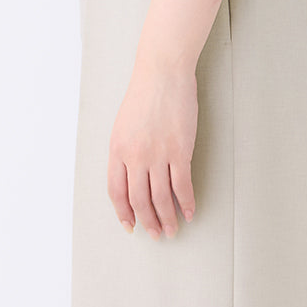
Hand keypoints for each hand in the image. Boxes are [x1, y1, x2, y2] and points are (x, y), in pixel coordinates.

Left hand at [107, 57, 197, 239]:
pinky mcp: (180, 150)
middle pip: (140, 200)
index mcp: (117, 150)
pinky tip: (190, 211)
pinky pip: (182, 185)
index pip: (116, 192)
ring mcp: (157, 154)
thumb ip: (125, 150)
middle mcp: (135, 156)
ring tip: (174, 229)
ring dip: (168, 218)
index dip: (124, 213)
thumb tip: (133, 177)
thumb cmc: (144, 94)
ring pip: (161, 198)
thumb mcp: (123, 124)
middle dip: (149, 222)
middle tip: (157, 234)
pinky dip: (187, 202)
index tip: (131, 226)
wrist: (163, 72)